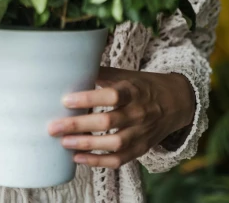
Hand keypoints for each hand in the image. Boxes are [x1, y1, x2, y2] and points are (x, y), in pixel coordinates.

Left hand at [47, 67, 195, 168]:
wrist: (175, 102)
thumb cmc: (142, 85)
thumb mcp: (126, 74)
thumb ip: (102, 74)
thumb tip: (73, 67)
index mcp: (133, 90)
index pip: (112, 95)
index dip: (89, 98)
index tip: (65, 100)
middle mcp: (138, 113)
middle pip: (107, 122)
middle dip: (78, 125)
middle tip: (53, 127)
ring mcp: (140, 133)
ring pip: (113, 143)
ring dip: (86, 144)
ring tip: (63, 142)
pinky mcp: (141, 148)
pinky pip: (119, 160)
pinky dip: (98, 161)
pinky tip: (78, 158)